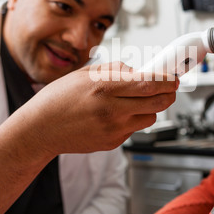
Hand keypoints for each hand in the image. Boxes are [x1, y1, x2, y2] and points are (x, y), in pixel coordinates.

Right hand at [19, 62, 178, 153]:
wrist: (40, 129)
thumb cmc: (58, 99)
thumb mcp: (85, 74)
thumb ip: (115, 70)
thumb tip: (138, 70)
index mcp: (105, 87)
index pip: (150, 83)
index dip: (168, 80)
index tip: (173, 77)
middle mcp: (112, 110)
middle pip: (158, 102)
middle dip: (168, 94)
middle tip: (167, 88)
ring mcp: (113, 129)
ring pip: (150, 117)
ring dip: (150, 107)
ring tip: (134, 101)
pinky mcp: (112, 143)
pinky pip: (134, 129)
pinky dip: (132, 119)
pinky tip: (115, 115)